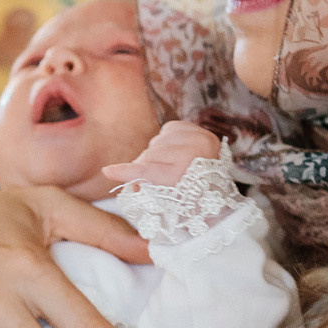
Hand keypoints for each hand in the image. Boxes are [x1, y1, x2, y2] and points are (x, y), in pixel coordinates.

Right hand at [101, 120, 224, 189]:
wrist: (219, 185)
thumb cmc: (191, 197)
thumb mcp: (171, 199)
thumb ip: (146, 187)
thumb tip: (119, 177)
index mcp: (188, 175)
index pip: (148, 171)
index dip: (126, 172)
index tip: (108, 171)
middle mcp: (194, 153)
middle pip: (149, 156)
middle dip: (142, 167)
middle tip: (143, 180)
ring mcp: (196, 137)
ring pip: (155, 143)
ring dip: (155, 154)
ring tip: (167, 166)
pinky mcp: (195, 128)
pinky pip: (165, 131)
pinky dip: (165, 141)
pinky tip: (174, 150)